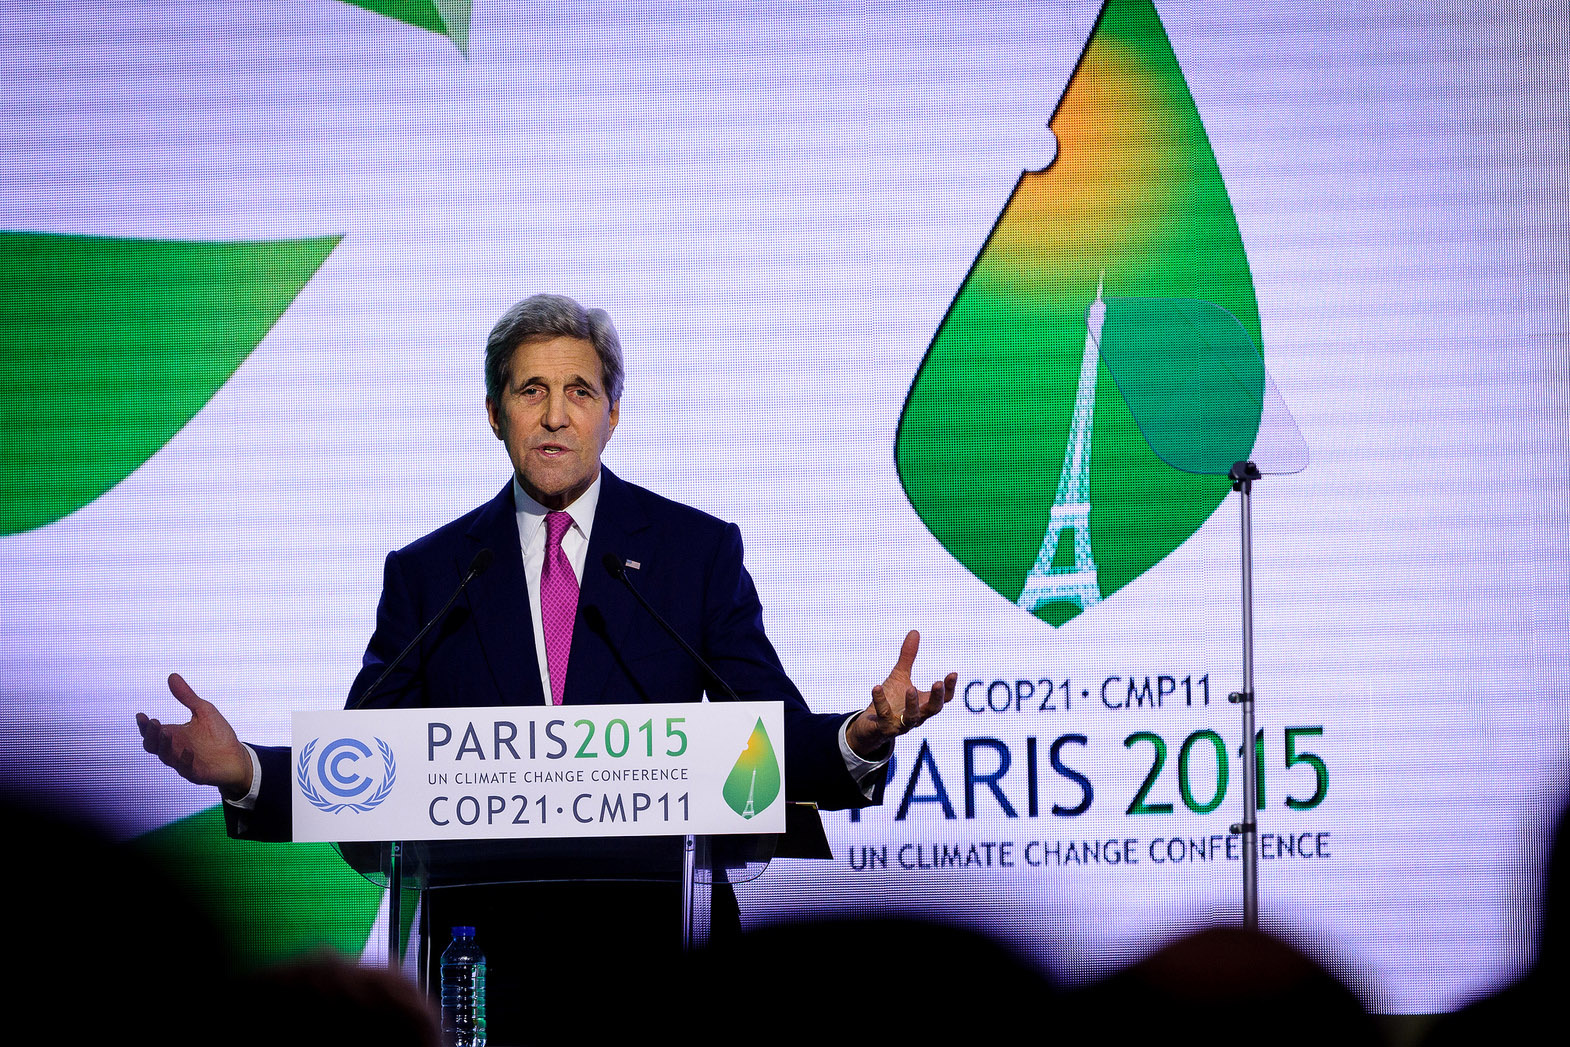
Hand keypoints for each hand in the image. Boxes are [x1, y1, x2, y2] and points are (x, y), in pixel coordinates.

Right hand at [136, 673, 252, 799]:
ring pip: (166, 757)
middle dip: (150, 734)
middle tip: (153, 723)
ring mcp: (182, 762)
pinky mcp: (195, 772)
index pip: (151, 732)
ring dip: (164, 745)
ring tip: (166, 733)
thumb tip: (172, 676)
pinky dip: (185, 761)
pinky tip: (188, 752)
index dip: (144, 725)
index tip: (141, 715)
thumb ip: (187, 697)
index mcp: (173, 735)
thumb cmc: (218, 734)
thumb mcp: (203, 711)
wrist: (236, 757)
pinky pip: (186, 769)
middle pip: (152, 745)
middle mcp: (174, 749)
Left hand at [845, 630, 956, 759]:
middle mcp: (917, 716)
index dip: (949, 687)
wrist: (871, 725)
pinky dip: (881, 702)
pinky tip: (876, 687)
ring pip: (911, 718)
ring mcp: (902, 724)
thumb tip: (915, 631)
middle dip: (937, 697)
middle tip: (938, 683)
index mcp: (924, 704)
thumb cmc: (891, 700)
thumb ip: (908, 657)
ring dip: (912, 704)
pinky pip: (884, 716)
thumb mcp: (900, 676)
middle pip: (933, 709)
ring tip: (910, 688)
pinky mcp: (885, 728)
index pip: (944, 698)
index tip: (953, 673)